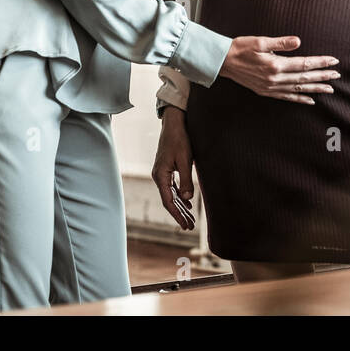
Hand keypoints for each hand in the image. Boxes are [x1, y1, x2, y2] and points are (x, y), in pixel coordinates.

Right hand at [152, 109, 195, 229]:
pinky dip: (180, 196)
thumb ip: (186, 180)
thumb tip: (187, 199)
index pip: (168, 201)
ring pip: (172, 195)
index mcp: (160, 176)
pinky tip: (188, 202)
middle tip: (190, 227)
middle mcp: (159, 176)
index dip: (177, 215)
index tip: (185, 225)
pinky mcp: (167, 169)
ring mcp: (162, 173)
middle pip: (169, 200)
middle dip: (179, 214)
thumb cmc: (180, 140)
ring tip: (191, 219)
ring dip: (181, 206)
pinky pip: (173, 187)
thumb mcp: (185, 160)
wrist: (174, 123)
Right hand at [220, 36, 339, 103]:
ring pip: (298, 89)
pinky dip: (299, 99)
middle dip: (322, 76)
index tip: (333, 61)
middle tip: (337, 75)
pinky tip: (310, 100)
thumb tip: (298, 41)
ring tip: (330, 89)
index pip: (304, 64)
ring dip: (315, 89)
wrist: (222, 62)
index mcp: (275, 65)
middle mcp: (275, 78)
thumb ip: (281, 43)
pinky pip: (286, 97)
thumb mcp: (260, 41)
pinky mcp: (266, 91)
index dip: (320, 63)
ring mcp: (271, 87)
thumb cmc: (241, 47)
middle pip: (304, 78)